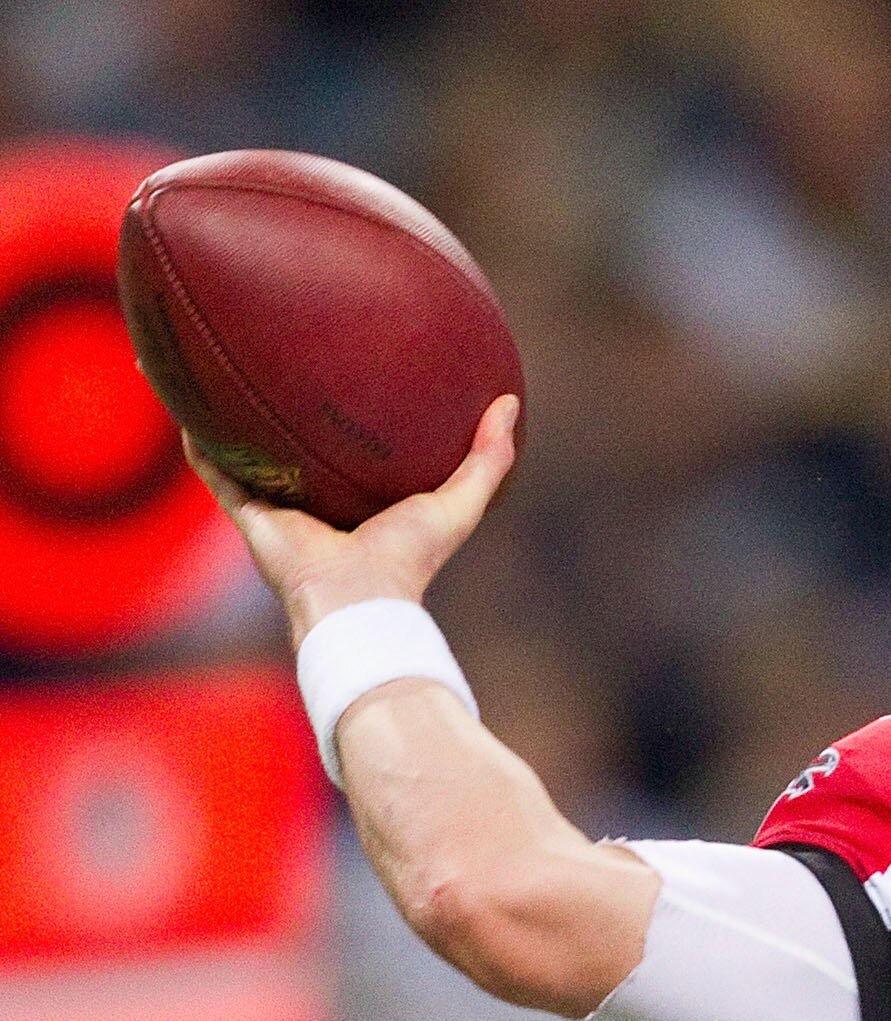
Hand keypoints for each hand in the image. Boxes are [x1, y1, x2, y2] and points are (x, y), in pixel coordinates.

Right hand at [186, 393, 519, 647]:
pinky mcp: (246, 512)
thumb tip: (510, 404)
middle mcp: (316, 499)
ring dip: (226, 414)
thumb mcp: (459, 503)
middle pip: (294, 443)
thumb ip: (488, 459)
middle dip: (283, 406)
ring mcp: (278, 505)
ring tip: (210, 366)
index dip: (347, 415)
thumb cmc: (411, 558)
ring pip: (245, 449)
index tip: (345, 373)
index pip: (350, 449)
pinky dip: (196, 438)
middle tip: (274, 353)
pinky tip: (182, 401)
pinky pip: (213, 467)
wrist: (357, 599)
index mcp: (360, 497)